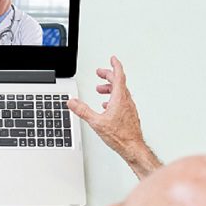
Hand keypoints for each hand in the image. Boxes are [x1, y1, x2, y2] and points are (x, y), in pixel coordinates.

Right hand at [68, 56, 160, 178]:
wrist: (133, 147)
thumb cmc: (120, 136)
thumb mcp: (96, 122)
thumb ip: (83, 110)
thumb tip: (72, 102)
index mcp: (119, 98)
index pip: (119, 76)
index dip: (115, 65)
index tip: (113, 59)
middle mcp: (126, 101)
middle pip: (119, 82)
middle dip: (108, 75)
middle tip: (100, 73)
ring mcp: (129, 108)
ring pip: (120, 92)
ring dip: (110, 88)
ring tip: (100, 90)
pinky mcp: (129, 115)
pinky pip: (122, 101)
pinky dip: (113, 99)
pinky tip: (107, 106)